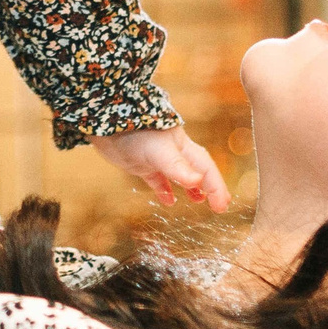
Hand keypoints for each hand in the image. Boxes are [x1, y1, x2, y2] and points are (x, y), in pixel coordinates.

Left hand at [92, 127, 232, 212]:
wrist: (106, 122)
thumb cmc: (136, 131)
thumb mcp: (159, 151)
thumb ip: (178, 167)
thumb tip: (199, 182)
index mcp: (183, 147)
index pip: (207, 169)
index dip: (216, 187)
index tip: (222, 206)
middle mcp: (174, 152)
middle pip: (198, 171)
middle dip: (211, 187)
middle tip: (220, 205)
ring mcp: (157, 158)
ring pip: (180, 175)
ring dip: (191, 188)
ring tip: (198, 201)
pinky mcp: (141, 163)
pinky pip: (157, 179)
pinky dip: (164, 190)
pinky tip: (168, 200)